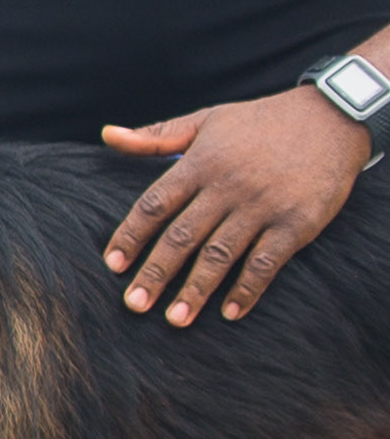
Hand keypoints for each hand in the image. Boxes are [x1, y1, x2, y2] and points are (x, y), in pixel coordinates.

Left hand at [98, 88, 375, 323]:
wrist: (331, 119)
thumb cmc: (259, 122)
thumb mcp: (206, 120)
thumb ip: (156, 136)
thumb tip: (107, 136)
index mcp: (200, 163)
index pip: (154, 205)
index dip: (130, 236)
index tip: (112, 265)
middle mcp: (227, 187)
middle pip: (182, 236)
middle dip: (155, 273)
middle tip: (134, 304)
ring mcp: (263, 207)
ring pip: (221, 254)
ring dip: (196, 289)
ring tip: (175, 319)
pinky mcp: (297, 224)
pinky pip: (266, 262)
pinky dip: (248, 289)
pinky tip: (230, 312)